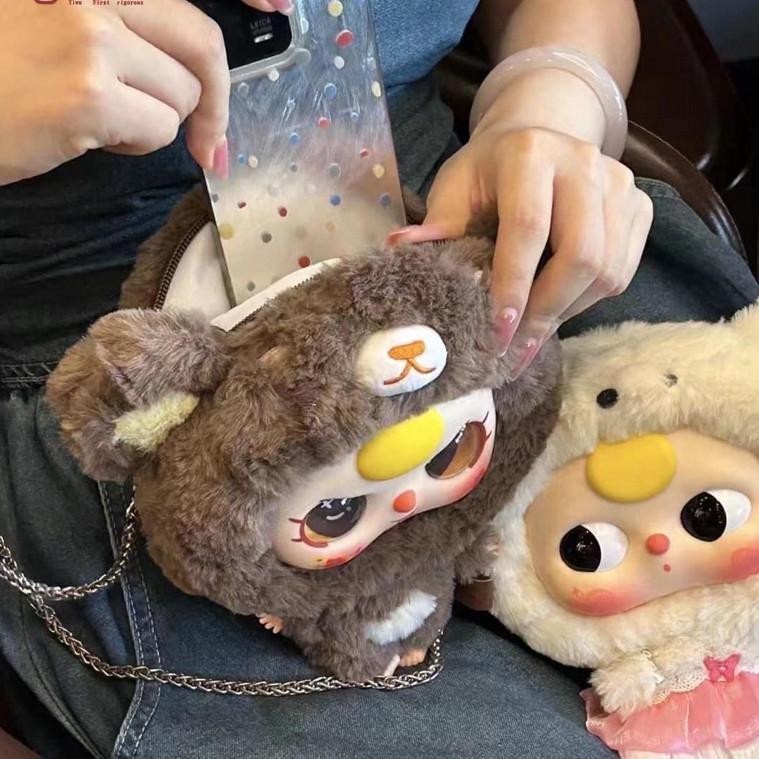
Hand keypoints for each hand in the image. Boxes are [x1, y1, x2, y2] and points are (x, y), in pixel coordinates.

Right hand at [0, 0, 287, 185]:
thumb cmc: (1, 73)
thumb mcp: (55, 21)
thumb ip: (122, 25)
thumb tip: (189, 64)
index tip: (281, 7)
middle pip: (201, 41)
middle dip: (214, 100)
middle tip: (210, 145)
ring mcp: (91, 36)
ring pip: (184, 93)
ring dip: (158, 121)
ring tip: (105, 119)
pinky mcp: (90, 91)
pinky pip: (161, 127)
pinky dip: (139, 142)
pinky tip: (92, 135)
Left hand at [389, 70, 652, 379]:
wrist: (538, 139)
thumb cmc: (487, 173)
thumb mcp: (455, 188)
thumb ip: (438, 223)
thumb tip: (401, 250)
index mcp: (530, 153)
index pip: (527, 228)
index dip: (513, 286)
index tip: (497, 334)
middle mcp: (584, 162)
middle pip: (581, 254)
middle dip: (546, 312)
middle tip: (515, 349)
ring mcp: (620, 184)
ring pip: (606, 271)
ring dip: (566, 313)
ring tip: (531, 335)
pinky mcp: (640, 207)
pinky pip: (621, 272)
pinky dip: (587, 302)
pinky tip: (556, 308)